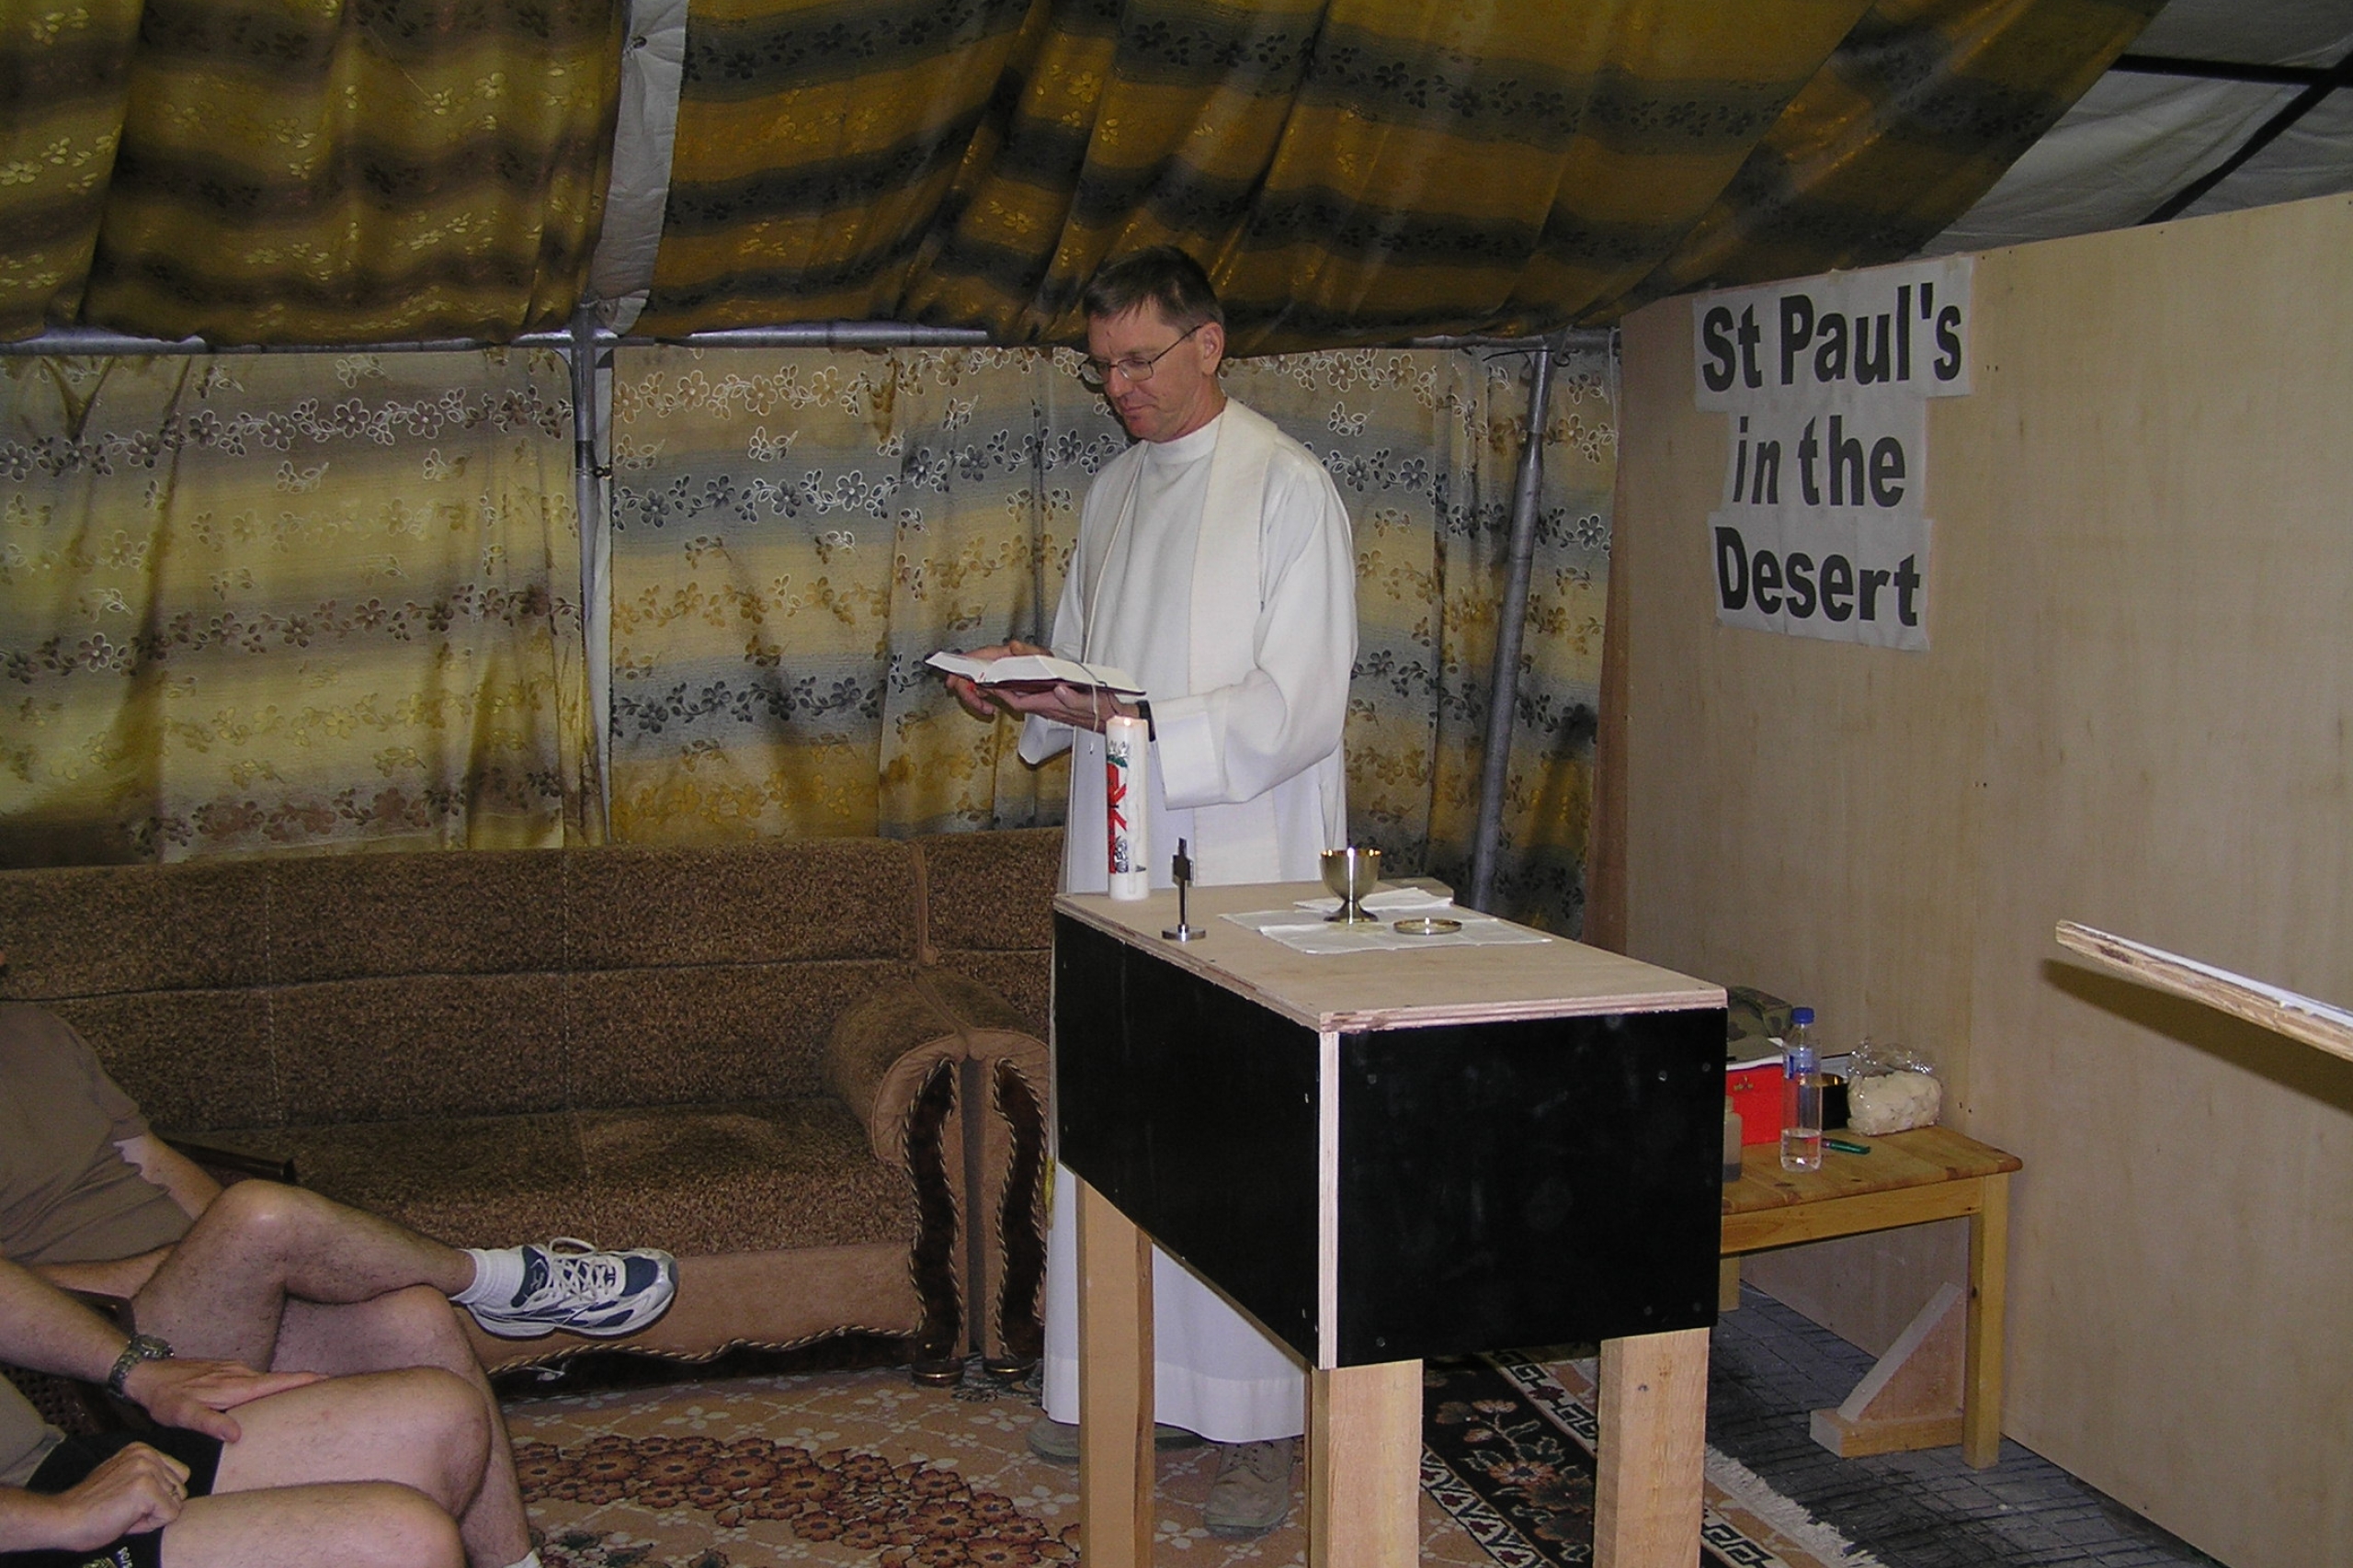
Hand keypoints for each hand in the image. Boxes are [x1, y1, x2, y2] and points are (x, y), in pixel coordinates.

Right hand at [7, 1442, 188, 1549]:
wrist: (63, 1519)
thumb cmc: (91, 1508)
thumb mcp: (122, 1479)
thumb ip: (149, 1476)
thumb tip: (178, 1488)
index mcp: (142, 1450)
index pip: (178, 1476)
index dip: (157, 1496)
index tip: (128, 1500)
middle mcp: (147, 1454)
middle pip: (180, 1489)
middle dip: (157, 1506)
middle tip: (125, 1509)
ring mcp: (147, 1469)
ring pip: (176, 1503)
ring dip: (153, 1515)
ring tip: (124, 1512)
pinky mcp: (146, 1488)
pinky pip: (169, 1515)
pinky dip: (150, 1525)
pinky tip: (126, 1519)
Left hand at [120, 1357, 323, 1441]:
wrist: (145, 1373)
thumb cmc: (164, 1396)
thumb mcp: (182, 1414)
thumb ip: (209, 1422)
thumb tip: (238, 1434)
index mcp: (234, 1385)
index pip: (277, 1382)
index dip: (303, 1381)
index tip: (328, 1380)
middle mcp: (238, 1373)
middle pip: (277, 1379)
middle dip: (302, 1383)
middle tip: (327, 1389)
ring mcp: (232, 1370)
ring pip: (264, 1379)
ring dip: (284, 1386)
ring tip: (302, 1394)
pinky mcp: (224, 1370)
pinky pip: (251, 1378)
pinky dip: (265, 1385)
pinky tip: (264, 1392)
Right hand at [944, 639, 1052, 720]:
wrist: (1059, 684)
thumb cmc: (1052, 666)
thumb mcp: (1043, 657)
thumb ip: (1028, 651)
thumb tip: (1013, 646)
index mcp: (1004, 654)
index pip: (977, 656)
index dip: (961, 666)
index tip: (954, 678)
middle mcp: (997, 664)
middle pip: (970, 672)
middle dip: (965, 688)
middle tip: (972, 702)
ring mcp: (997, 676)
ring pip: (974, 684)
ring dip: (974, 698)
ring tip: (986, 708)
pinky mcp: (999, 687)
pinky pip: (982, 692)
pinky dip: (980, 701)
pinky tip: (989, 708)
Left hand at [987, 683, 1136, 732]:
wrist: (1115, 719)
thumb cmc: (1104, 712)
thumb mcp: (1092, 703)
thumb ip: (1075, 699)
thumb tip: (1059, 690)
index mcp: (1052, 705)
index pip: (1019, 699)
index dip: (1002, 691)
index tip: (990, 681)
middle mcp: (1048, 705)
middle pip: (1018, 694)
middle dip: (1002, 683)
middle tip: (989, 669)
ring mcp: (1051, 703)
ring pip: (1024, 692)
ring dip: (1012, 681)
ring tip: (1001, 668)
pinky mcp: (1057, 700)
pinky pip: (1034, 692)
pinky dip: (1025, 683)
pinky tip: (1022, 675)